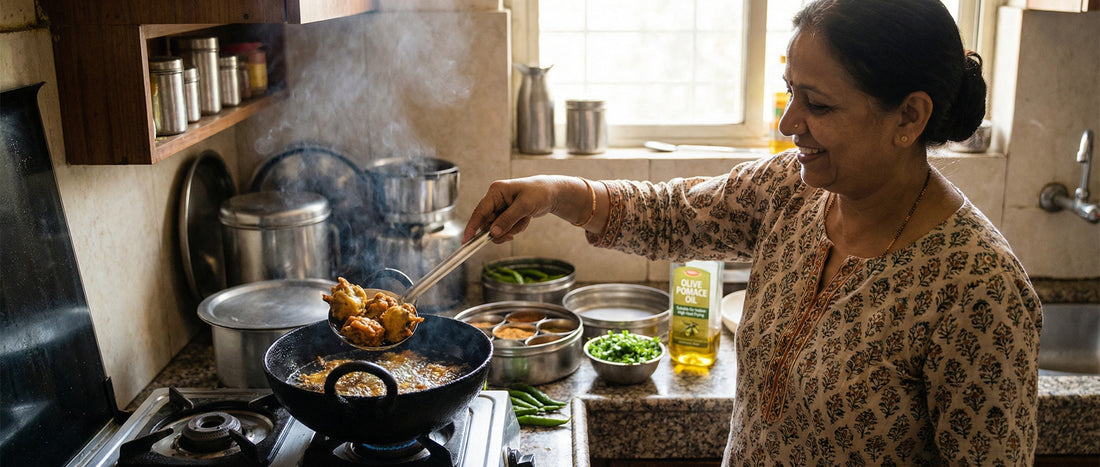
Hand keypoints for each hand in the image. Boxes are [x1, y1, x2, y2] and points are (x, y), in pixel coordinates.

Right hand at [463, 175, 592, 242]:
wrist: (553, 193)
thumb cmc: (539, 193)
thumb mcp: (524, 206)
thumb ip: (507, 219)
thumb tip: (493, 233)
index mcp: (496, 192)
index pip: (479, 212)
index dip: (472, 227)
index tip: (466, 241)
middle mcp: (496, 199)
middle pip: (488, 223)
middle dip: (501, 231)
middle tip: (512, 235)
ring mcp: (501, 207)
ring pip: (498, 228)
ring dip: (512, 229)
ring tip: (524, 220)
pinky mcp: (508, 214)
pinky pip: (507, 228)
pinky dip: (517, 227)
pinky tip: (526, 219)